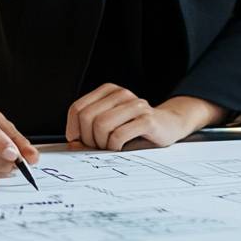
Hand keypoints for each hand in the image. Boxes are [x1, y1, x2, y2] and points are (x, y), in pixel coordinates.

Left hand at [66, 85, 214, 150]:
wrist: (168, 126)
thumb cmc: (135, 127)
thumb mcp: (110, 124)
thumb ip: (90, 130)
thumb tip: (72, 143)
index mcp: (108, 91)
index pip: (77, 108)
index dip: (73, 128)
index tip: (79, 141)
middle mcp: (121, 94)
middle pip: (87, 118)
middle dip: (88, 139)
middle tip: (97, 147)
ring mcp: (135, 105)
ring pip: (101, 126)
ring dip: (101, 144)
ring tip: (110, 148)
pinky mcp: (146, 120)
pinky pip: (118, 135)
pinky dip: (114, 147)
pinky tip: (120, 148)